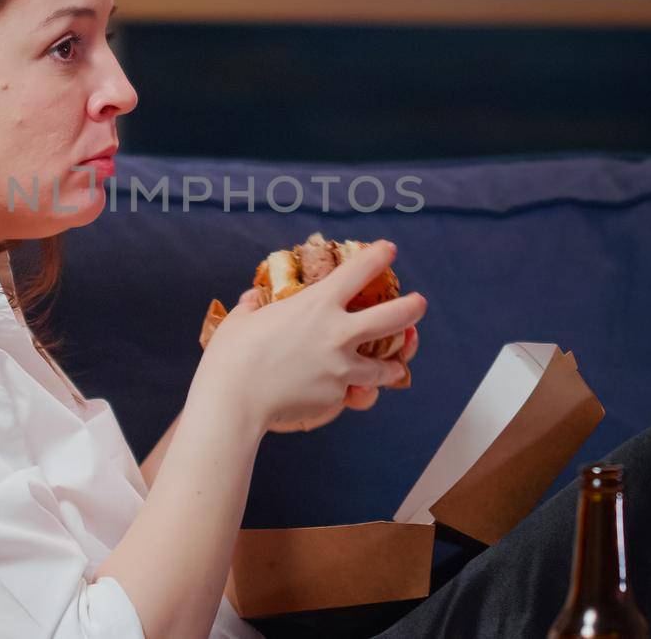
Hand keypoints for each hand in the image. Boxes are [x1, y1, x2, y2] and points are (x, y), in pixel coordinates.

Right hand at [193, 240, 425, 436]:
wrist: (234, 399)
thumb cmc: (232, 355)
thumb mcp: (240, 320)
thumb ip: (253, 306)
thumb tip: (252, 299)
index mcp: (316, 304)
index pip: (358, 271)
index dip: (378, 256)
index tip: (389, 250)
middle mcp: (337, 332)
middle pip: (393, 317)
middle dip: (411, 308)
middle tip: (419, 303)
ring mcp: (341, 367)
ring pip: (383, 367)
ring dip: (392, 365)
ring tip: (396, 365)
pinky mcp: (336, 395)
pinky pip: (353, 394)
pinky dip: (353, 393)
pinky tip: (352, 395)